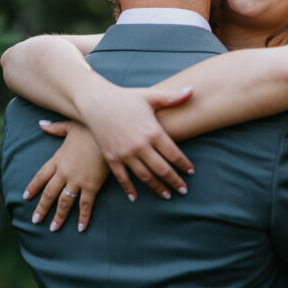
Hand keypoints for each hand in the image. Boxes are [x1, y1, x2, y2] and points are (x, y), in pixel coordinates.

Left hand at [23, 121, 109, 231]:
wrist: (106, 134)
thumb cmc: (90, 128)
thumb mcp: (70, 125)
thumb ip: (55, 127)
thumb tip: (41, 124)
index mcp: (58, 159)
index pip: (41, 175)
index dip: (33, 186)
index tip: (26, 196)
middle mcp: (64, 172)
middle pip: (49, 193)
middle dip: (42, 207)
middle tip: (35, 220)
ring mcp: (77, 181)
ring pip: (64, 202)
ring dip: (58, 216)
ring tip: (53, 228)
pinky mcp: (91, 186)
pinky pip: (85, 204)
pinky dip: (83, 217)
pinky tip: (80, 228)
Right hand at [76, 82, 195, 200]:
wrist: (95, 101)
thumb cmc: (125, 98)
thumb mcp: (149, 96)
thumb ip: (172, 98)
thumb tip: (193, 90)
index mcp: (152, 131)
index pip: (174, 154)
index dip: (184, 165)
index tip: (191, 172)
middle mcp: (140, 145)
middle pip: (162, 169)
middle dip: (175, 181)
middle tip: (184, 190)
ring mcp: (124, 153)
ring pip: (145, 176)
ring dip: (157, 188)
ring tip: (167, 195)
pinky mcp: (111, 158)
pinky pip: (122, 178)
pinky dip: (129, 189)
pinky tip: (135, 197)